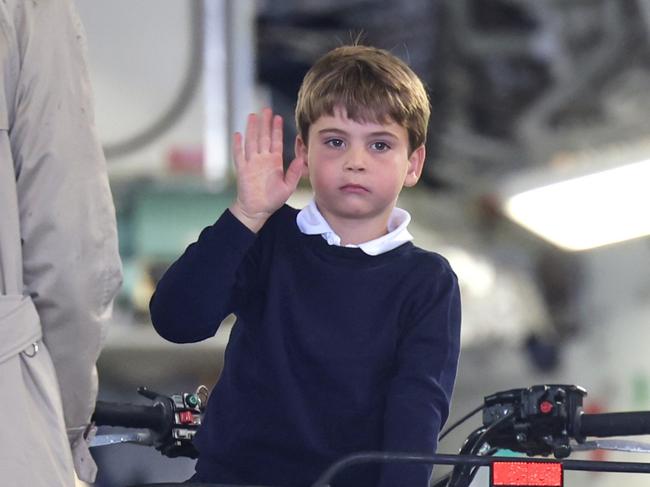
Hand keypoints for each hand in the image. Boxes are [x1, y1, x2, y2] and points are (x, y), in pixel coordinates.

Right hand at [230, 108, 303, 231]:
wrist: (257, 209)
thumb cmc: (273, 199)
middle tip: (266, 109)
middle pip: (263, 137)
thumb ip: (293, 173)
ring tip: (253, 116)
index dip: (276, 129)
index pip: (275, 141)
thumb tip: (300, 159)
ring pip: (251, 142)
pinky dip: (238, 145)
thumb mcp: (288, 187)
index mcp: (274, 162)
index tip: (278, 117)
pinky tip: (237, 135)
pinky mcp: (242, 170)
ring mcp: (252, 163)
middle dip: (265, 123)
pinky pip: (239, 155)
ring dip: (252, 129)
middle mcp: (263, 160)